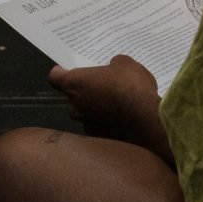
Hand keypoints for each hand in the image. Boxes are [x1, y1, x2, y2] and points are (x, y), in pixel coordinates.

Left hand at [48, 55, 163, 150]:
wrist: (147, 119)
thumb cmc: (130, 86)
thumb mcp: (125, 63)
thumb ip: (113, 64)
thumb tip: (114, 69)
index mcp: (74, 84)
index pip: (54, 77)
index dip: (60, 72)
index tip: (67, 69)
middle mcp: (74, 106)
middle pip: (73, 95)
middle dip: (85, 90)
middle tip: (103, 84)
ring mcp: (85, 124)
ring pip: (86, 112)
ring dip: (96, 107)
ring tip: (117, 102)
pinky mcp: (99, 138)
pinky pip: (99, 125)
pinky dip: (107, 121)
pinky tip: (124, 116)